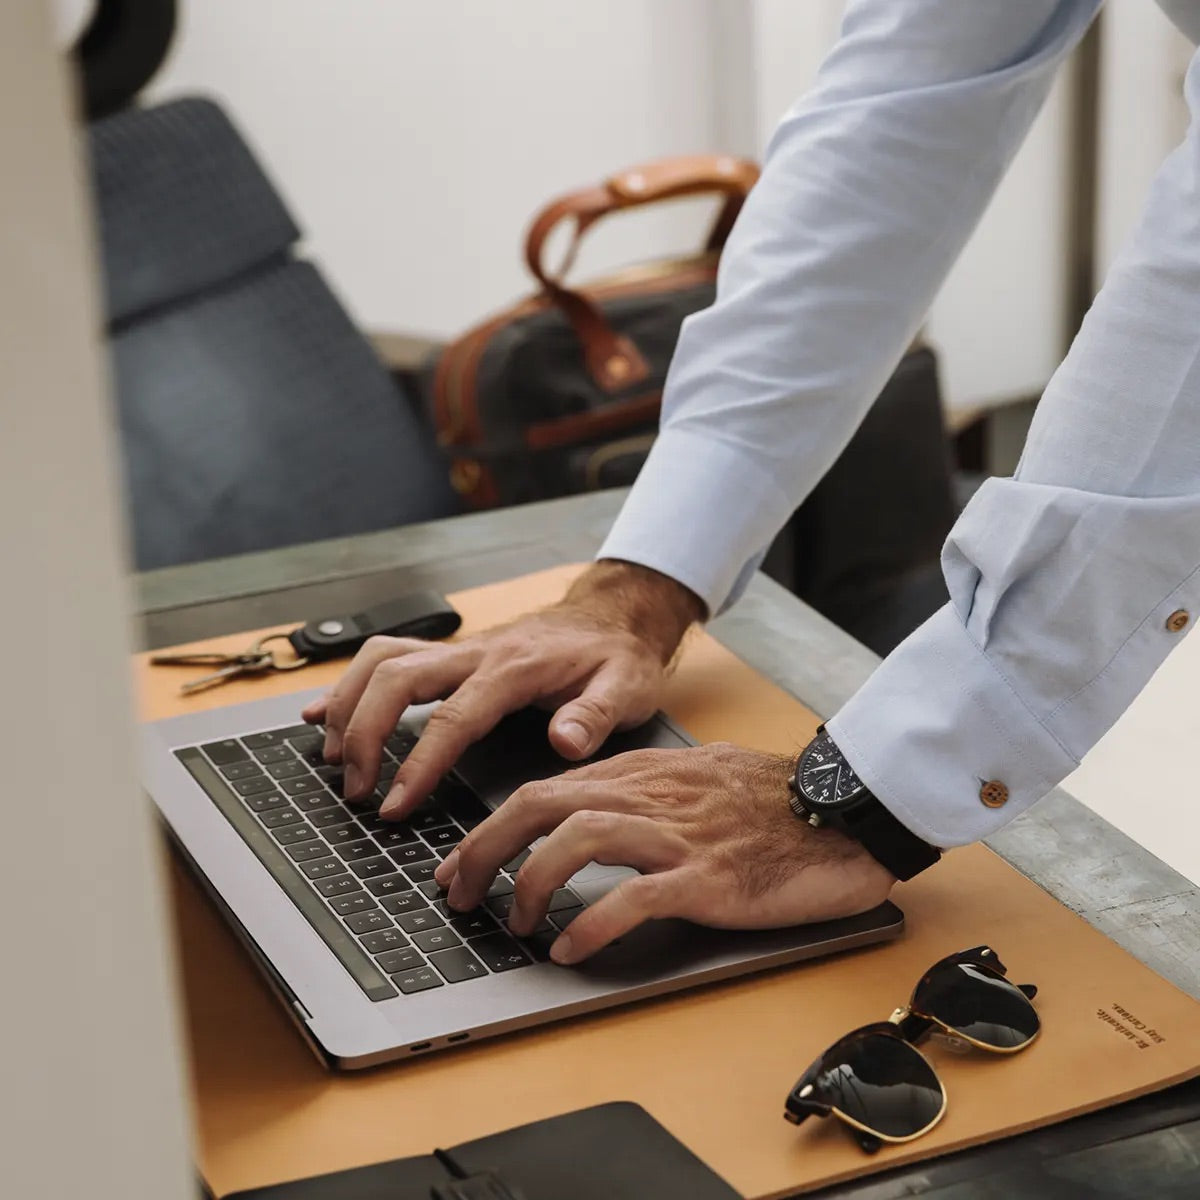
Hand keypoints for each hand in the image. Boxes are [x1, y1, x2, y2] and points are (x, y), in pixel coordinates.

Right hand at [302, 560, 704, 815]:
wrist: (613, 617)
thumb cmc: (616, 657)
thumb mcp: (626, 687)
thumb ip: (596, 715)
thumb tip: (564, 741)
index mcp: (515, 668)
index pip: (453, 717)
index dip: (419, 763)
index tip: (395, 804)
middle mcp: (477, 653)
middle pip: (396, 678)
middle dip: (365, 733)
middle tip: (357, 790)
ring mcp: (459, 651)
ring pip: (380, 660)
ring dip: (348, 705)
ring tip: (333, 758)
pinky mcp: (450, 655)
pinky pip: (387, 658)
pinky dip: (350, 684)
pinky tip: (325, 713)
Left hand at [432, 742, 896, 964]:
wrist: (847, 809)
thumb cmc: (776, 800)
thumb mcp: (699, 778)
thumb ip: (643, 792)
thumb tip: (589, 817)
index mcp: (644, 773)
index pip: (545, 789)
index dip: (491, 827)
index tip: (462, 862)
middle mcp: (651, 796)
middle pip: (542, 805)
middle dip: (485, 848)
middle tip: (459, 893)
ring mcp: (680, 835)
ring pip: (577, 840)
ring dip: (530, 884)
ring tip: (516, 925)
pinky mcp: (710, 878)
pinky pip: (634, 897)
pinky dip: (591, 924)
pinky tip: (571, 949)